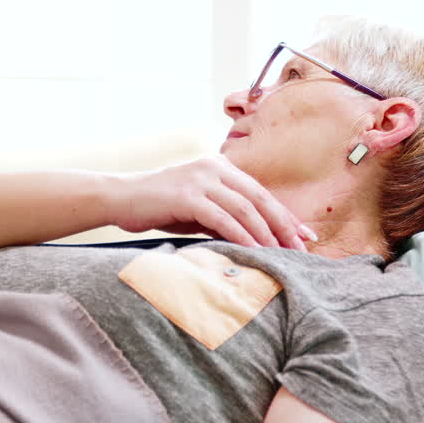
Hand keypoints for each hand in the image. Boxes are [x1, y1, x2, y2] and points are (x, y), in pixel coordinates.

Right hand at [107, 156, 313, 250]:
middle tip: (302, 249)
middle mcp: (214, 167)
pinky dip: (242, 236)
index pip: (260, 192)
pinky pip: (223, 218)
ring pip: (245, 208)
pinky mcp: (187, 196)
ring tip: (282, 255)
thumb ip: (224, 215)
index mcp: (219, 166)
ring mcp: (201, 179)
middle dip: (283, 226)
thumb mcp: (197, 208)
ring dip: (266, 234)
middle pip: (259, 198)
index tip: (304, 236)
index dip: (284, 215)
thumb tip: (255, 238)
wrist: (119, 198)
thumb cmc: (157, 207)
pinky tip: (255, 251)